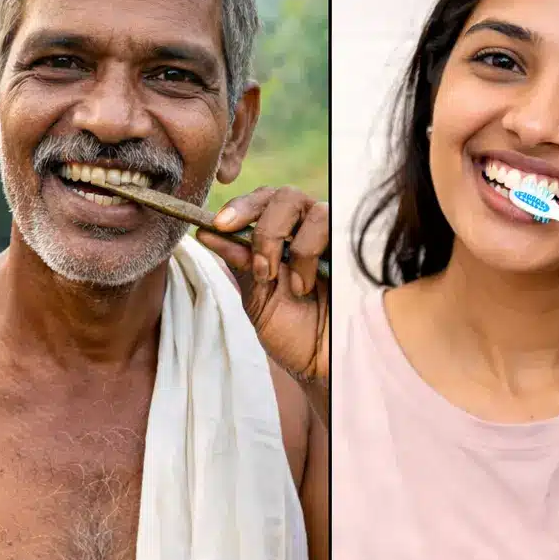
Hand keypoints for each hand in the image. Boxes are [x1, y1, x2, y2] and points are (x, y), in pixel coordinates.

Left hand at [196, 186, 327, 382]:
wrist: (323, 364)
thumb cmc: (292, 333)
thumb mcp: (257, 298)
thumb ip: (239, 262)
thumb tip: (205, 232)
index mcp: (281, 238)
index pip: (263, 201)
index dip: (242, 206)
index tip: (220, 225)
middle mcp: (307, 232)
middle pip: (286, 196)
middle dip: (266, 228)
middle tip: (261, 267)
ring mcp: (333, 239)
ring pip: (313, 210)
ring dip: (292, 248)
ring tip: (292, 286)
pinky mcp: (353, 249)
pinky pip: (335, 227)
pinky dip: (311, 254)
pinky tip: (307, 286)